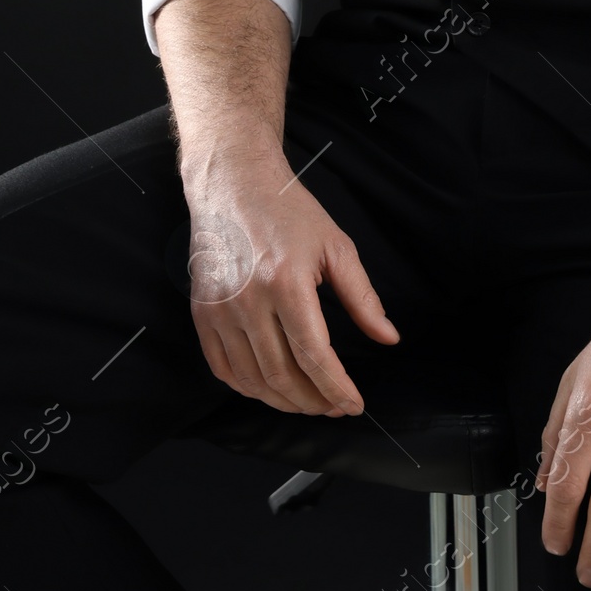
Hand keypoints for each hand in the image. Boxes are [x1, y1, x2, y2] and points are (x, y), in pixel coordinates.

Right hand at [183, 132, 398, 416]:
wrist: (233, 184)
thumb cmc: (287, 211)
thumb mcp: (335, 246)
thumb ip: (362, 298)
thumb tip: (389, 338)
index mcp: (286, 281)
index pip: (314, 355)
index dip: (336, 388)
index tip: (354, 405)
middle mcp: (248, 301)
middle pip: (282, 375)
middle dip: (314, 401)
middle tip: (334, 407)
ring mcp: (220, 310)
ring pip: (252, 379)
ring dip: (284, 402)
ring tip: (309, 402)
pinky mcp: (202, 314)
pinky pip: (223, 369)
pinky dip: (249, 388)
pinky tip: (271, 389)